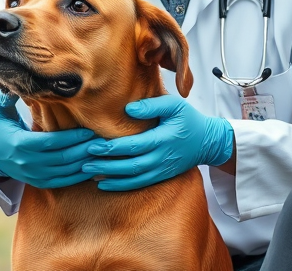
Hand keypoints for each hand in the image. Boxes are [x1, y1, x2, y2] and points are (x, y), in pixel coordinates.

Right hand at [0, 91, 97, 188]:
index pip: (49, 142)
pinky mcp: (39, 183)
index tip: (88, 131)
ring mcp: (33, 175)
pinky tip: (92, 167)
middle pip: (61, 158)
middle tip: (102, 141)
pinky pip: (63, 182)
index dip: (70, 138)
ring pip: (65, 172)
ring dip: (85, 163)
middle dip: (84, 150)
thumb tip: (15, 84)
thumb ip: (5, 97)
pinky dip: (79, 176)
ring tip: (101, 152)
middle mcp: (27, 163)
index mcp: (19, 144)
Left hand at [82, 95, 233, 191]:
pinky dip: (120, 186)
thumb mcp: (174, 105)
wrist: (207, 142)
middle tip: (83, 161)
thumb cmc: (188, 119)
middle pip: (129, 165)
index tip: (92, 145)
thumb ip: (152, 106)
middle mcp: (161, 158)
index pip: (133, 146)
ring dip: (109, 177)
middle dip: (105, 164)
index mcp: (163, 139)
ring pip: (132, 178)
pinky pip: (138, 184)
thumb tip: (128, 108)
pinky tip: (103, 183)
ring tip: (88, 172)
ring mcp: (160, 170)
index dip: (112, 148)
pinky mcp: (160, 176)